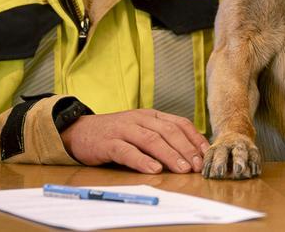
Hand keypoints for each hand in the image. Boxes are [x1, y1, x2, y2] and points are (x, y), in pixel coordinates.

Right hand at [60, 109, 208, 173]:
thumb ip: (161, 136)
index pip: (179, 123)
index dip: (194, 138)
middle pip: (169, 132)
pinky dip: (141, 160)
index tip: (205, 153)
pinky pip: (127, 151)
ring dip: (170, 155)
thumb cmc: (115, 133)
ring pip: (151, 140)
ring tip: (182, 168)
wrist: (79, 130)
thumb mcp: (141, 129)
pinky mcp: (108, 143)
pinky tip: (153, 169)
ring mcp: (123, 129)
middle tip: (197, 165)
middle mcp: (139, 119)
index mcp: (151, 115)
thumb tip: (190, 151)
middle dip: (186, 149)